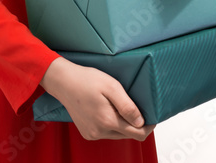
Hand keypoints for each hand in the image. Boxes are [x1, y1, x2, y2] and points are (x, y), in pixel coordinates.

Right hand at [39, 57, 155, 140]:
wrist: (63, 81)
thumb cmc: (86, 80)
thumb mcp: (112, 87)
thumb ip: (127, 106)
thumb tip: (141, 122)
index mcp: (107, 121)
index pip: (137, 134)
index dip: (148, 126)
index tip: (151, 116)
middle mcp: (99, 131)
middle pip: (128, 135)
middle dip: (134, 123)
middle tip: (132, 106)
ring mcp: (92, 133)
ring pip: (117, 134)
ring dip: (122, 123)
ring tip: (116, 105)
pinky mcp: (87, 132)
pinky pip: (105, 133)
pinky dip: (110, 124)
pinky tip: (106, 109)